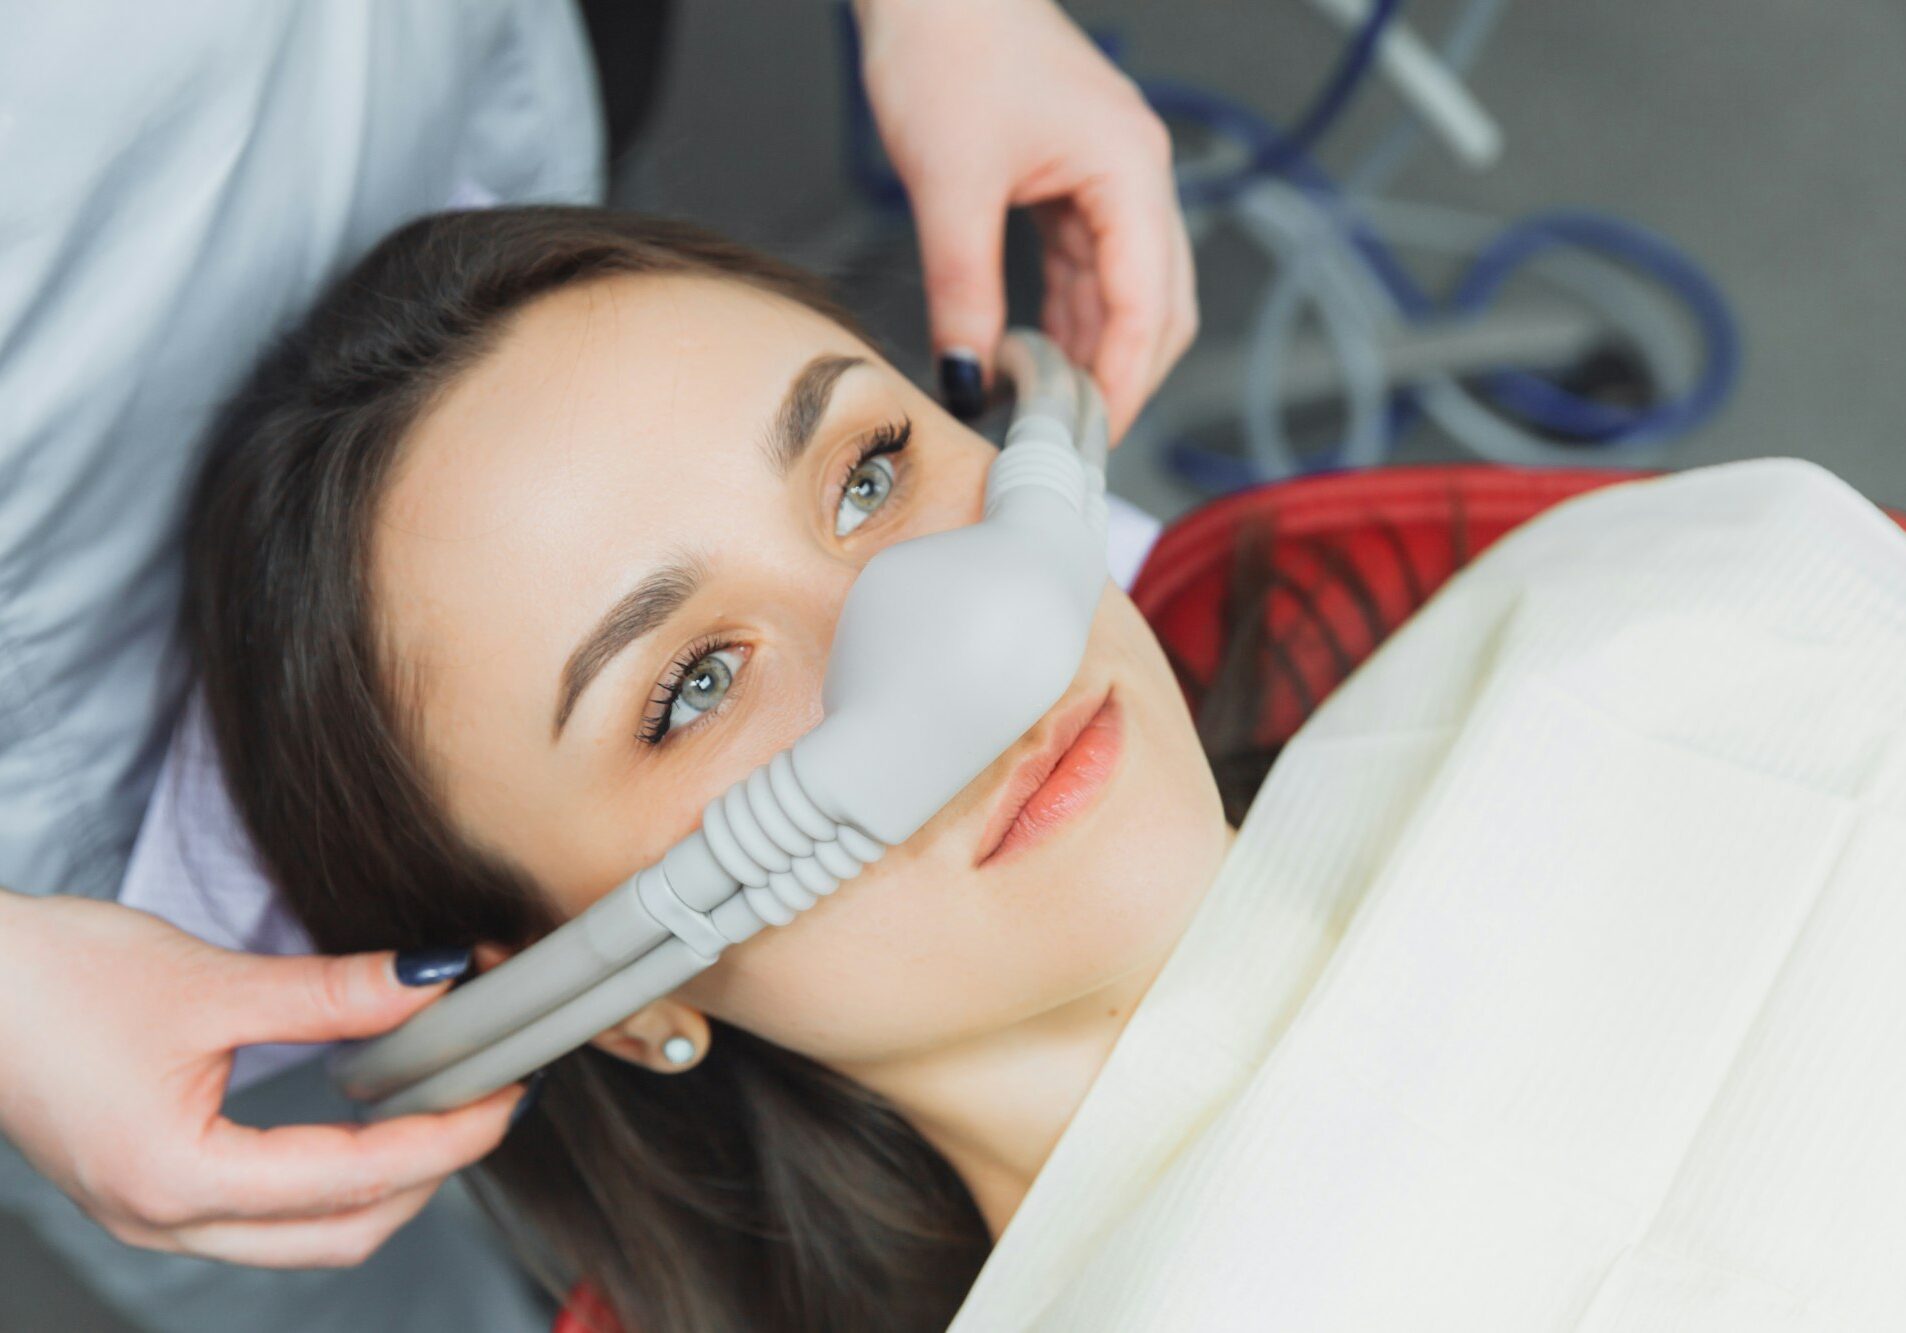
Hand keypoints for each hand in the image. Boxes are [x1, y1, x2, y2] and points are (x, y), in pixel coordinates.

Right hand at [0, 889, 523, 1267]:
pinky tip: (366, 1117)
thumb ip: (331, 994)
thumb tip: (435, 982)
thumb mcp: (208, 982)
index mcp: (179, 1180)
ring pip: (307, 1236)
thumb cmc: (50, 981)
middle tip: (488, 1101)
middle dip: (429, 1176)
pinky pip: (268, 1212)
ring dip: (386, 1182)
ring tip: (442, 1105)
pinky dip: (334, 1175)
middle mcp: (166, 1220)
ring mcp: (154, 1215)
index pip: (357, 1179)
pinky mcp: (150, 1189)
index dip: (448, 1137)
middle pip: (342, 1235)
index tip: (507, 1092)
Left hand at [855, 0, 1197, 442]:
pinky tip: (1041, 352)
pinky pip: (1093, 265)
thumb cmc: (946, 43)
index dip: (1122, 384)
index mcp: (1129, 169)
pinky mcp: (1079, 175)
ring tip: (1052, 408)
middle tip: (1074, 439)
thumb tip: (969, 377)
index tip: (1089, 442)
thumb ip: (964, 293)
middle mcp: (1138, 173)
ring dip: (1097, 350)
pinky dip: (1074, 314)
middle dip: (1124, 377)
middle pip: (1162, 307)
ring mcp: (1113, 173)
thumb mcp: (948, 186)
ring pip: (1130, 290)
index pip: (1148, 308)